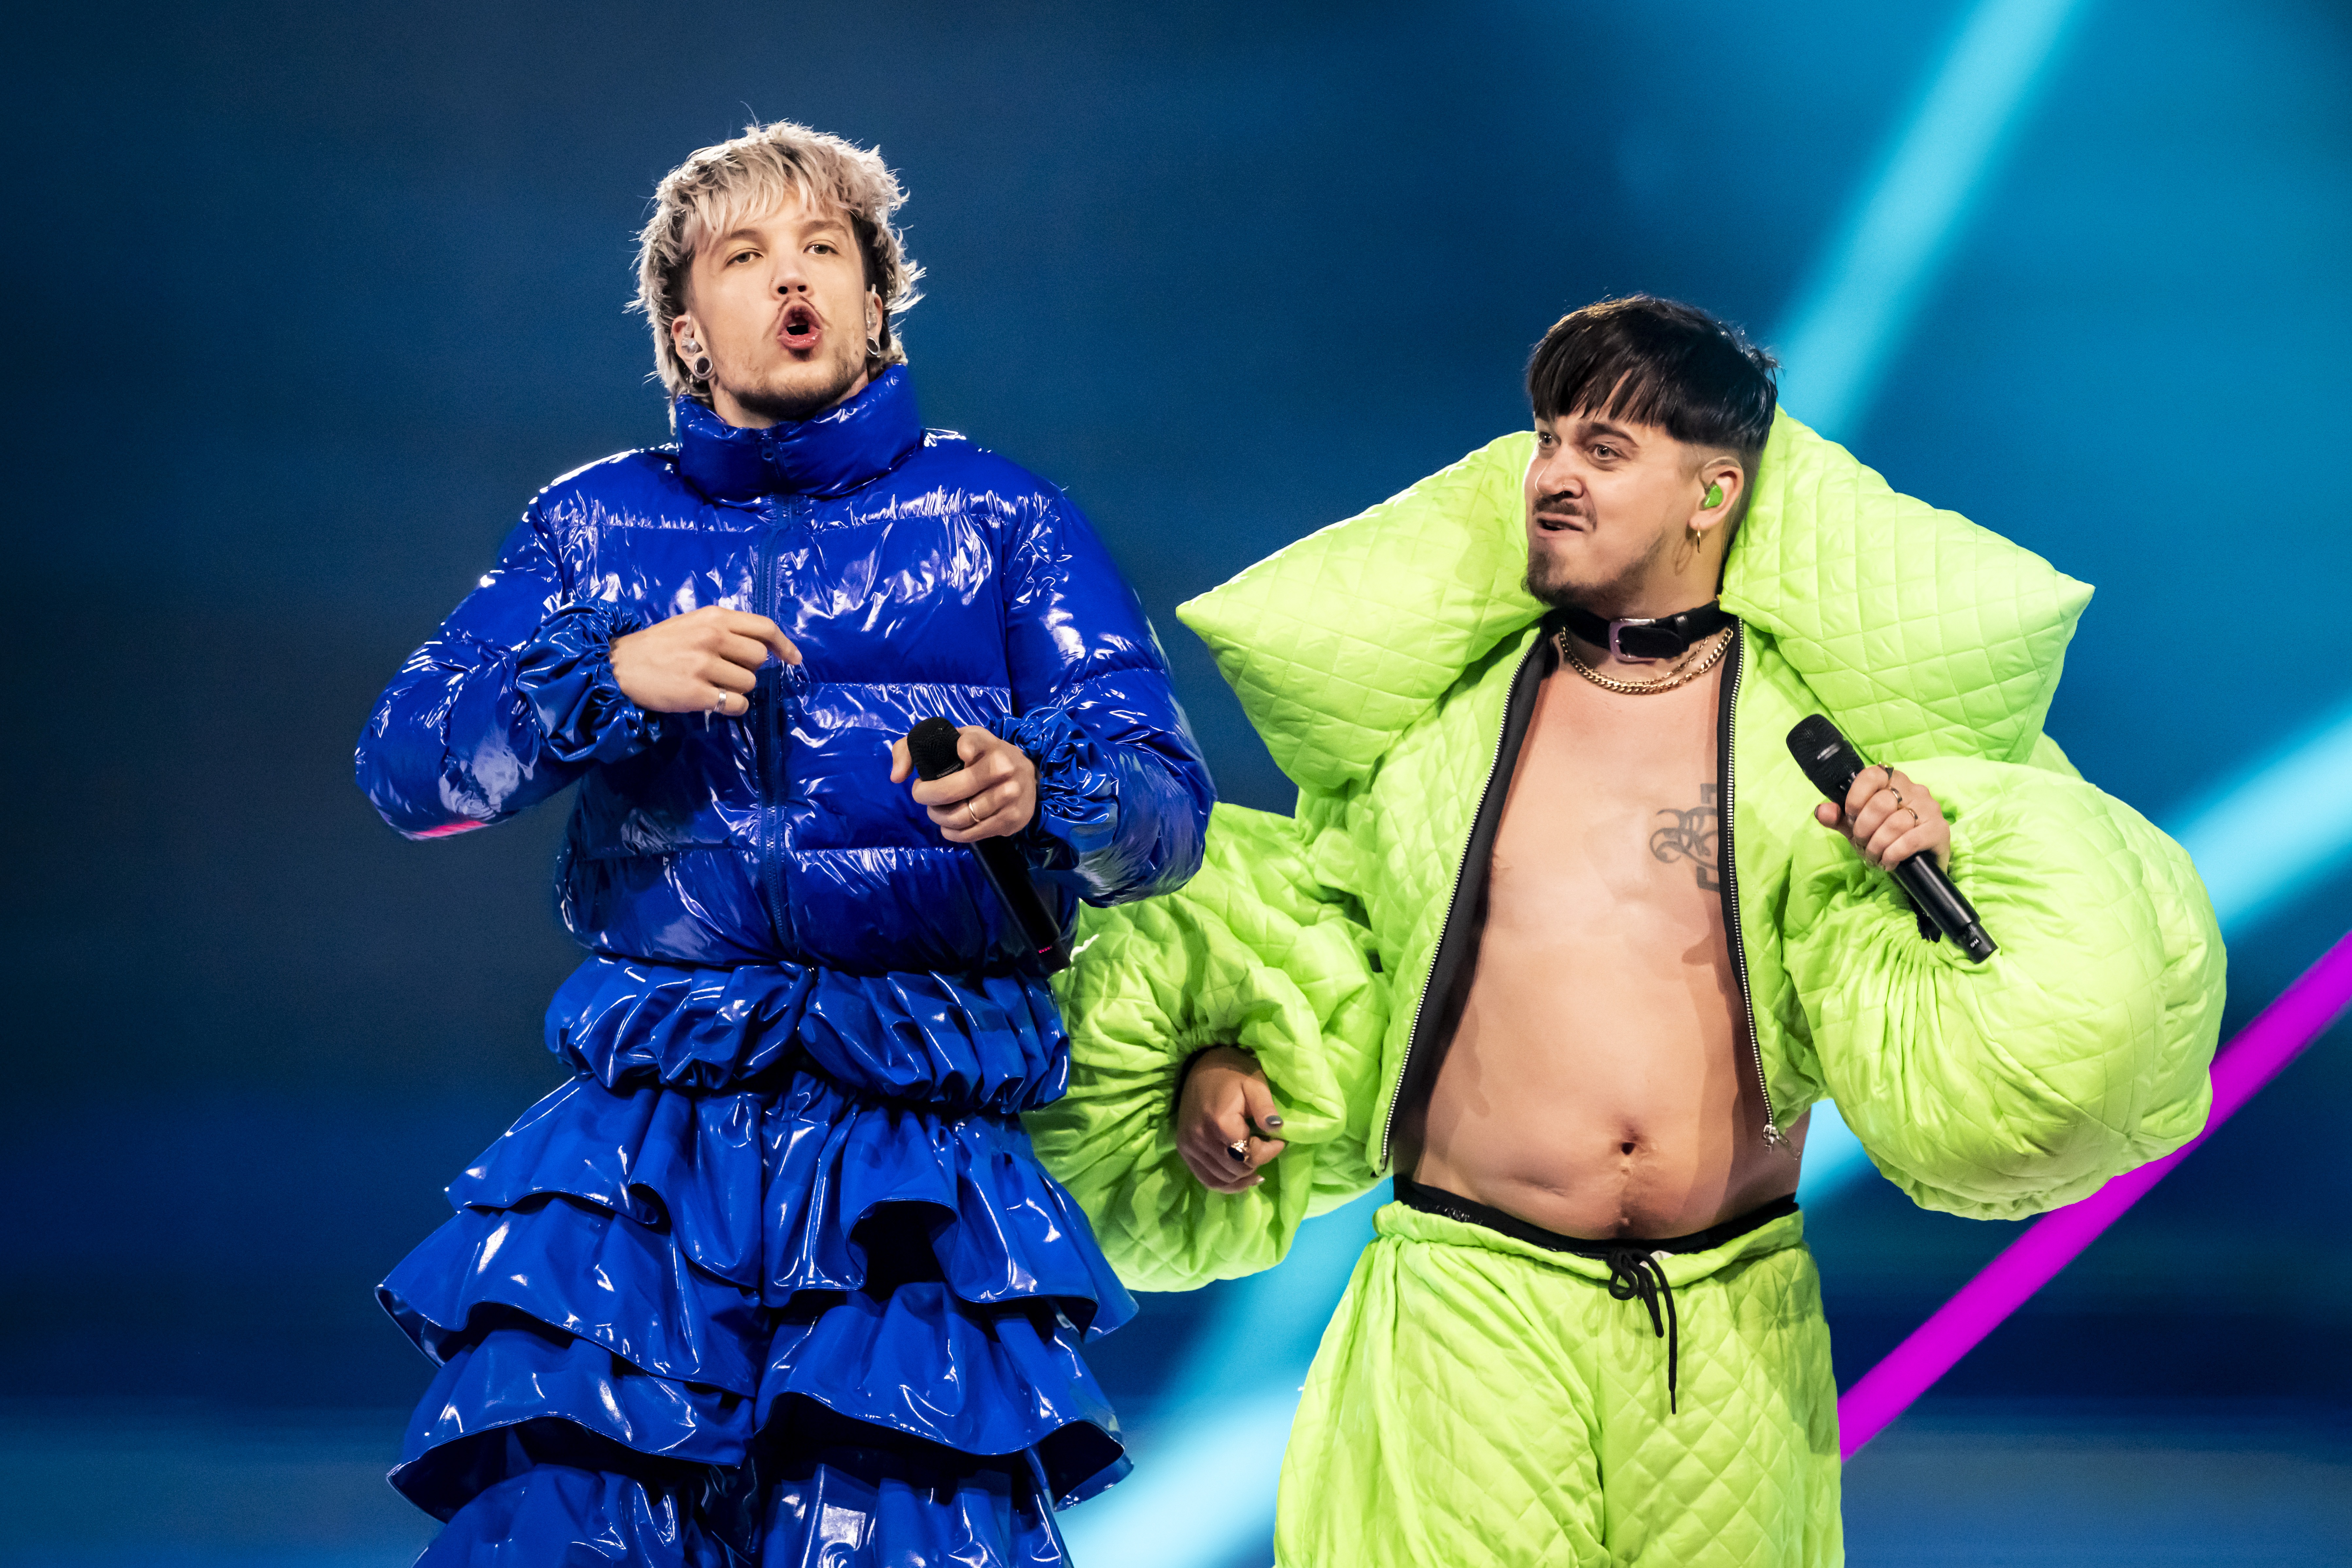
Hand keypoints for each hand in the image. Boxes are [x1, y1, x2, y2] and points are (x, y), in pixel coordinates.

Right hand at [610, 607, 798, 715]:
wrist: (619, 665)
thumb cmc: (658, 645)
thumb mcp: (692, 624)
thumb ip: (724, 629)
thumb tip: (761, 645)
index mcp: (714, 617)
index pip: (764, 627)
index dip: (784, 645)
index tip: (794, 659)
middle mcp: (712, 637)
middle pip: (759, 658)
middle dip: (748, 668)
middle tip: (726, 671)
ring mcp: (704, 665)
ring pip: (748, 683)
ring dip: (736, 689)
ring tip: (711, 685)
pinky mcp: (696, 693)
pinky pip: (735, 705)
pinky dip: (731, 707)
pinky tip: (713, 702)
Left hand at [889, 725, 1037, 841]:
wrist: (1026, 775)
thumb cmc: (979, 756)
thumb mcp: (951, 741)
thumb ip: (911, 748)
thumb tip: (896, 776)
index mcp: (986, 743)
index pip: (972, 743)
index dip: (964, 748)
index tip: (960, 753)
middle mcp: (1002, 768)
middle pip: (951, 791)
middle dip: (927, 797)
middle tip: (923, 794)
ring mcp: (1010, 795)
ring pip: (959, 817)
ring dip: (939, 817)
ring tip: (937, 810)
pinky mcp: (1011, 819)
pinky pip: (971, 834)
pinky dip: (953, 832)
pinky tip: (951, 824)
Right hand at [1176, 1045, 1286, 1193]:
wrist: (1201, 1065)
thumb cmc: (1233, 1072)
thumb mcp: (1255, 1083)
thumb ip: (1266, 1107)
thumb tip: (1277, 1128)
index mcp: (1220, 1122)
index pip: (1249, 1155)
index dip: (1269, 1152)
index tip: (1279, 1140)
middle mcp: (1201, 1138)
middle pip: (1237, 1169)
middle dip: (1257, 1161)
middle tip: (1266, 1145)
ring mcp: (1190, 1146)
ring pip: (1223, 1178)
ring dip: (1244, 1174)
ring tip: (1256, 1160)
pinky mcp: (1185, 1150)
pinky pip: (1207, 1179)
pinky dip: (1227, 1183)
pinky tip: (1242, 1178)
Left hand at [1815, 763, 1950, 870]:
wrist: (1917, 862)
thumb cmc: (1885, 837)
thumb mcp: (1857, 827)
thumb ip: (1839, 818)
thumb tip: (1821, 811)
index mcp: (1893, 781)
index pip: (1872, 775)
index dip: (1856, 798)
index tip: (1851, 819)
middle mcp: (1914, 789)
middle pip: (1881, 803)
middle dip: (1864, 829)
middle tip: (1863, 843)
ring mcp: (1930, 808)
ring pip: (1895, 823)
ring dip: (1878, 845)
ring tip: (1875, 856)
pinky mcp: (1939, 829)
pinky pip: (1911, 840)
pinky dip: (1893, 854)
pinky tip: (1889, 862)